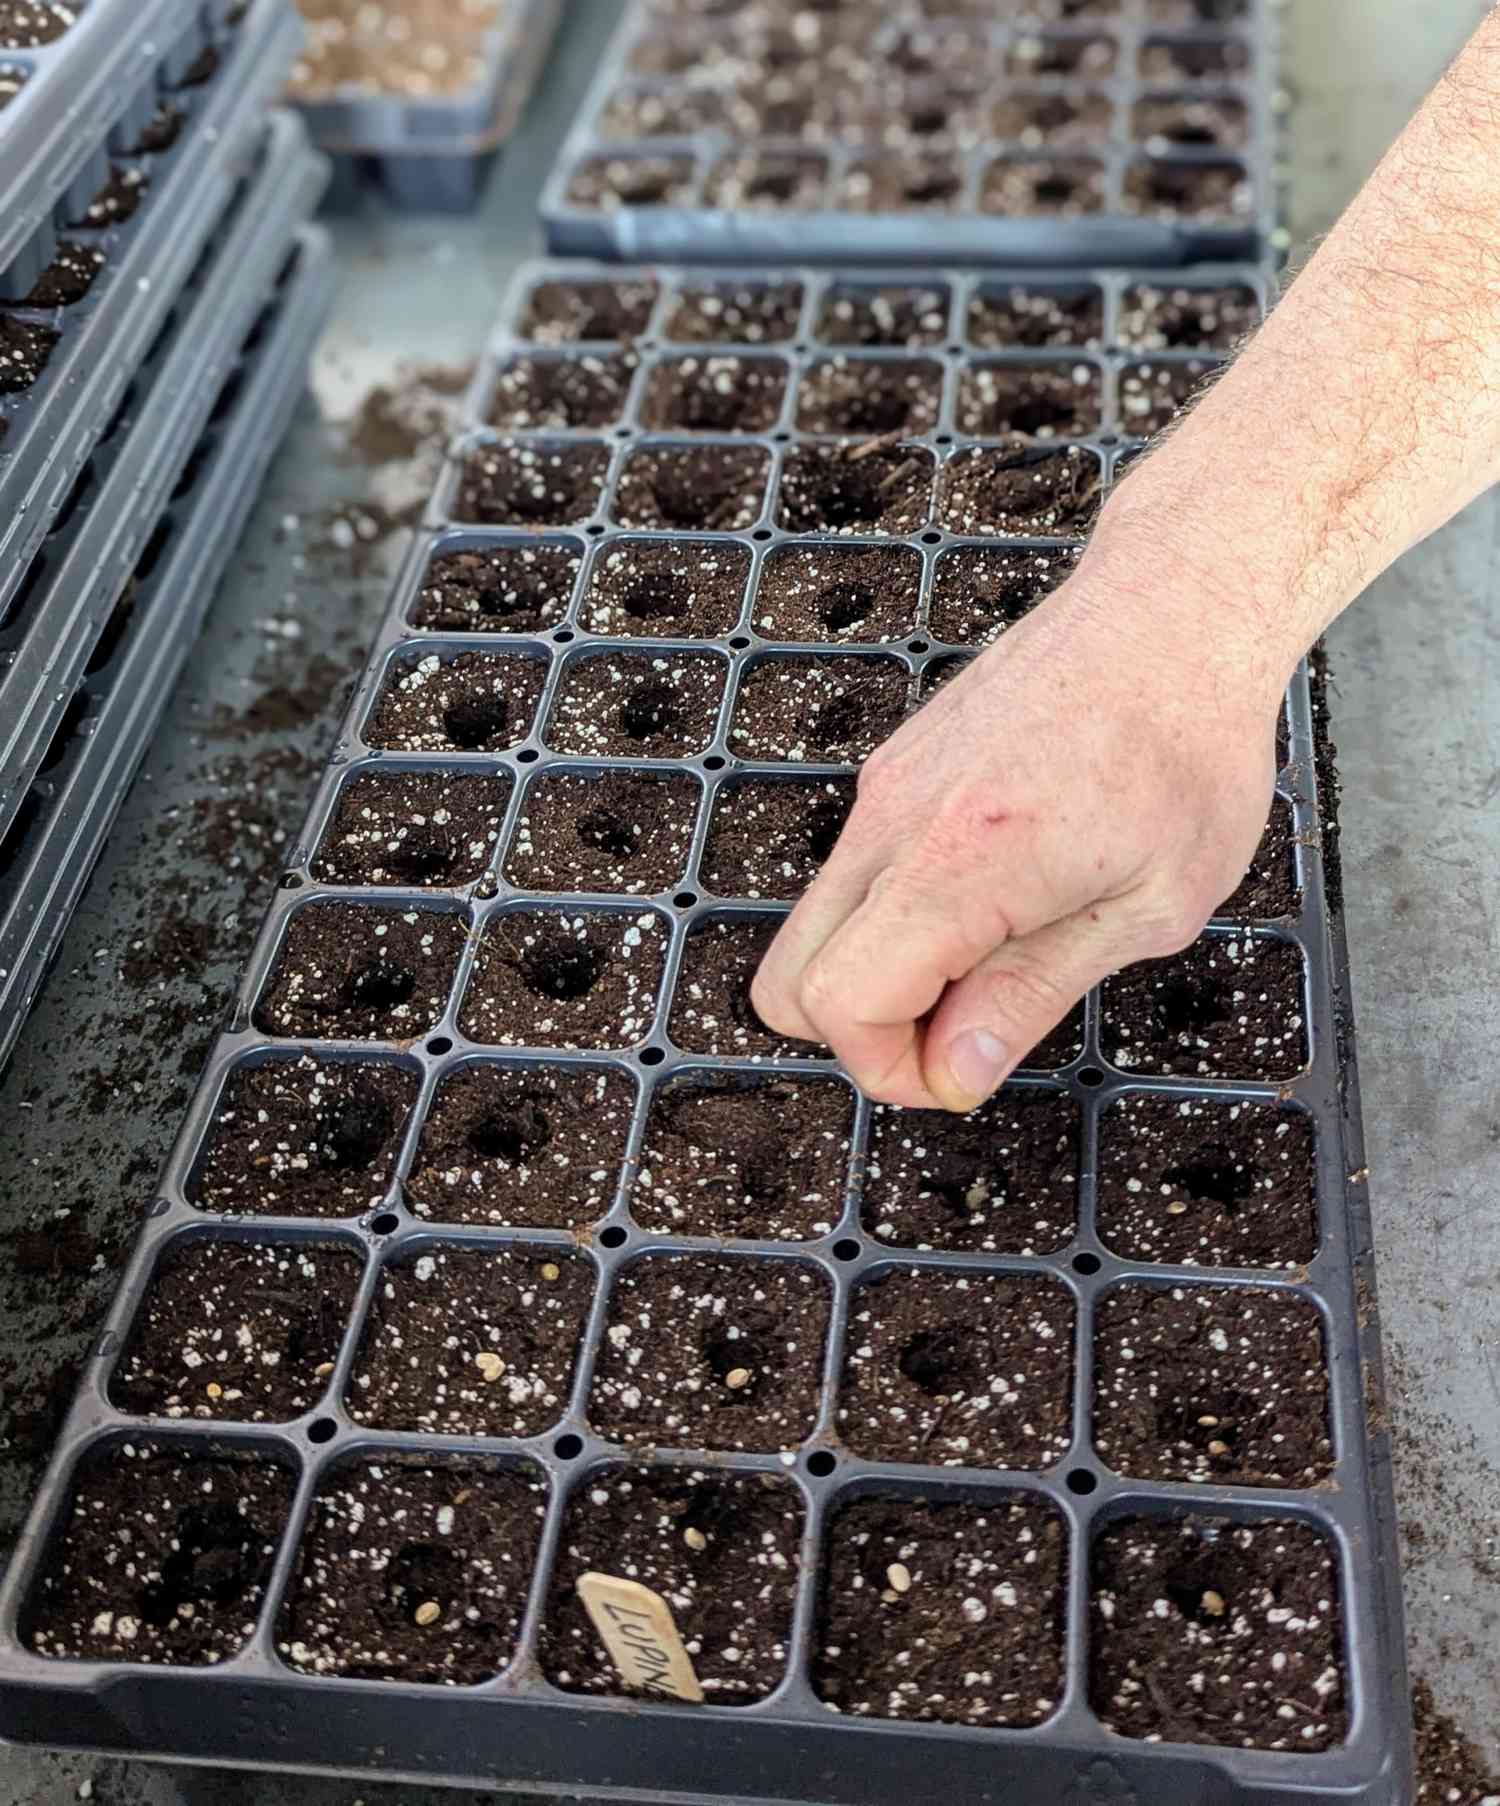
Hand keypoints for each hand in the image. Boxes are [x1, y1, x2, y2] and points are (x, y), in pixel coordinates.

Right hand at [751, 567, 1285, 1111]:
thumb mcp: (1148, 906)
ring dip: (882, 972)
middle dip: (862, 1035)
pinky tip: (996, 892)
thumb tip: (954, 1071)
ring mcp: (884, 788)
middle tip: (962, 1030)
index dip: (892, 1069)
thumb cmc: (1186, 749)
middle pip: (789, 980)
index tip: (962, 1070)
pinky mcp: (894, 768)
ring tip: (996, 954)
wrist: (1175, 609)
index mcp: (959, 863)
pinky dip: (896, 915)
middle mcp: (895, 821)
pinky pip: (855, 874)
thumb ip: (1032, 995)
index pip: (843, 1004)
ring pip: (817, 927)